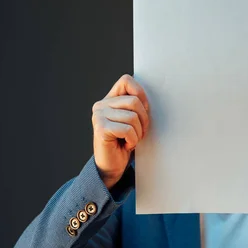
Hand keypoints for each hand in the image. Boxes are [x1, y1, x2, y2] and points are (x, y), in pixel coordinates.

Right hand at [92, 74, 149, 188]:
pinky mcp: (100, 128)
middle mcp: (101, 105)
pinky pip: (127, 129)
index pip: (126, 80)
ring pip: (132, 116)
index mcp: (109, 99)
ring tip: (132, 139)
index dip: (140, 93)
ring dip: (138, 132)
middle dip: (143, 119)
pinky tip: (126, 145)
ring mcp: (98, 116)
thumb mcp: (133, 120)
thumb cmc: (125, 142)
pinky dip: (132, 140)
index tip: (144, 110)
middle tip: (140, 132)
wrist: (112, 166)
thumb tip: (148, 99)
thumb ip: (136, 106)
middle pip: (134, 101)